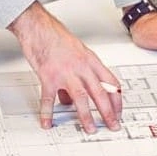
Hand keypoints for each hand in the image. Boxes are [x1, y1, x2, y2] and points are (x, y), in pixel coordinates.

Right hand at [8, 2, 122, 134]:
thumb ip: (78, 74)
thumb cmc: (55, 36)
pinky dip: (48, 113)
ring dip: (86, 116)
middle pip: (100, 93)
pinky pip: (49, 99)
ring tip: (89, 128)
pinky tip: (47, 122)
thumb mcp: (75, 52)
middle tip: (113, 125)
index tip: (118, 111)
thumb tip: (71, 98)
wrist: (38, 26)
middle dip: (108, 113)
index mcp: (90, 60)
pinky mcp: (49, 76)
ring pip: (81, 98)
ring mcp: (65, 72)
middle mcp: (81, 67)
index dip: (117, 99)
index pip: (111, 82)